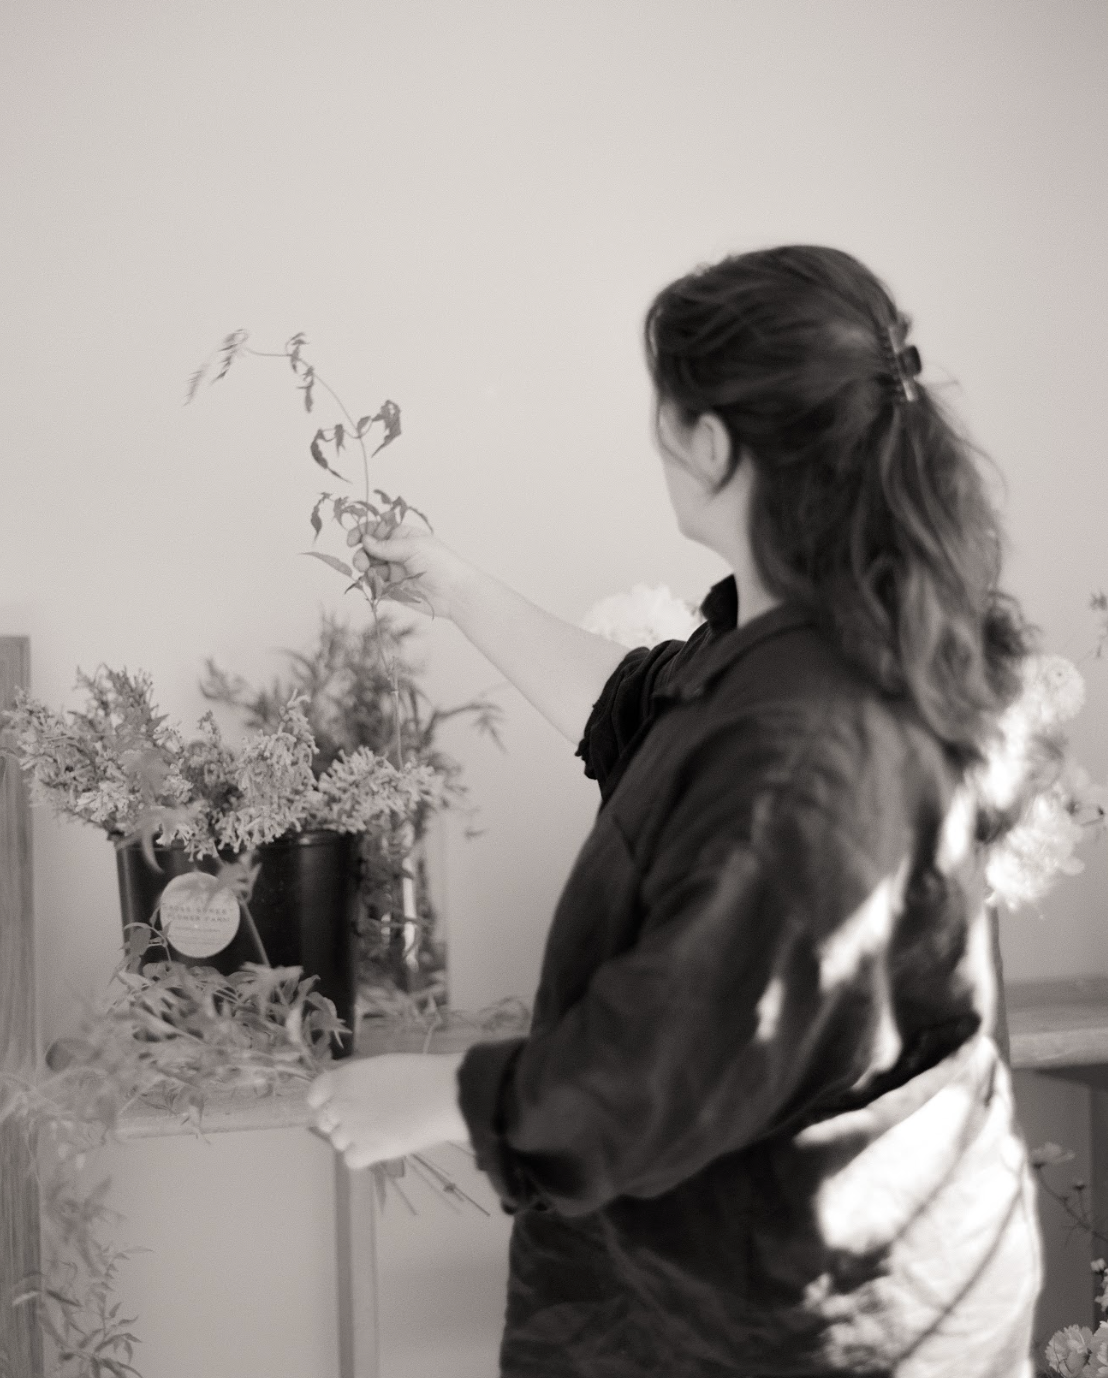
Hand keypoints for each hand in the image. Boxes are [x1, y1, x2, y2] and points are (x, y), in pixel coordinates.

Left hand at [306, 1052, 469, 1169]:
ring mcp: (351, 1130)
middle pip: (324, 1121)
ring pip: (338, 1141)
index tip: (336, 1103)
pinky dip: (362, 1155)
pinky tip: (380, 1147)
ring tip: (379, 1131)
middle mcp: (340, 1104)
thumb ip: (361, 1081)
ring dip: (353, 1138)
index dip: (323, 1101)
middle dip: (339, 1121)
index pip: (315, 1094)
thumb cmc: (418, 1073)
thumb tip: (357, 1093)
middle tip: (363, 1119)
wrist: (440, 1095)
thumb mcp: (382, 1067)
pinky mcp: (366, 1152)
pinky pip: (351, 1159)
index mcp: (344, 1078)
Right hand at [357, 524, 471, 620]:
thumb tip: (365, 540)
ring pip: (371, 570)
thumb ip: (387, 546)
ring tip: (369, 576)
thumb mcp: (413, 547)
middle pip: (370, 551)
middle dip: (362, 555)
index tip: (351, 540)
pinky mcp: (395, 591)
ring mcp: (396, 572)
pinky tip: (376, 588)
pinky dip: (373, 587)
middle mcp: (398, 553)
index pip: (377, 530)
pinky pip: (377, 588)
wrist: (455, 593)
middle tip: (361, 563)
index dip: (362, 533)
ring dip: (366, 572)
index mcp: (403, 537)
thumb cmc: (441, 563)